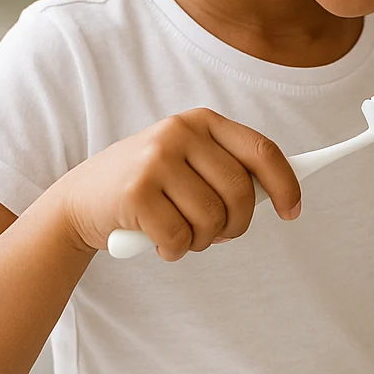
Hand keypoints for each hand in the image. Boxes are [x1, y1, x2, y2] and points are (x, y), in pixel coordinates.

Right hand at [47, 107, 302, 261]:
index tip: (293, 211)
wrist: (79, 200)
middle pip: (241, 193)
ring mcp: (156, 159)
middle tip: (217, 235)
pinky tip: (157, 242)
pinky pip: (180, 238)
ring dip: (202, 241)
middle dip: (236, 225)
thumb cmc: (149, 187)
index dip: (285, 184)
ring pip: (212, 220)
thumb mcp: (189, 164)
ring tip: (181, 234)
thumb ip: (228, 171)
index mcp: (202, 122)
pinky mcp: (135, 192)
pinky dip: (175, 251)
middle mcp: (180, 132)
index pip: (262, 151)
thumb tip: (280, 193)